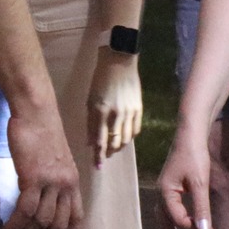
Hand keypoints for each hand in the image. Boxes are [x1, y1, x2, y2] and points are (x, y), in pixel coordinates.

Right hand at [3, 101, 82, 228]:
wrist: (35, 112)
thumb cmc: (42, 132)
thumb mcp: (55, 160)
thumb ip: (53, 181)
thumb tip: (42, 200)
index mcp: (73, 181)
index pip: (77, 216)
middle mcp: (66, 184)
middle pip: (59, 225)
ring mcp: (51, 182)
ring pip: (41, 221)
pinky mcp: (33, 177)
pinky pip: (25, 211)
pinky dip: (15, 225)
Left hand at [86, 50, 142, 165]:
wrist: (119, 61)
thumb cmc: (100, 79)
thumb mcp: (90, 99)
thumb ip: (90, 122)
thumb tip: (90, 142)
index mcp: (100, 111)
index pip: (99, 140)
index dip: (98, 155)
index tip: (97, 166)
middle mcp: (115, 114)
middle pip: (114, 142)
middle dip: (109, 152)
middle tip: (105, 156)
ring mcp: (129, 112)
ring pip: (126, 139)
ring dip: (119, 146)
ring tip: (114, 147)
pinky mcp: (139, 108)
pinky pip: (136, 130)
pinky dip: (130, 137)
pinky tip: (125, 137)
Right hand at [157, 124, 213, 228]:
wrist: (190, 134)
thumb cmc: (194, 155)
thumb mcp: (200, 182)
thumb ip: (202, 208)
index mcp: (165, 192)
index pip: (176, 218)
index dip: (191, 226)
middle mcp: (161, 193)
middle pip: (165, 224)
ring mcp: (164, 191)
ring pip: (165, 220)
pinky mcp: (170, 188)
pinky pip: (169, 212)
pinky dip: (174, 224)